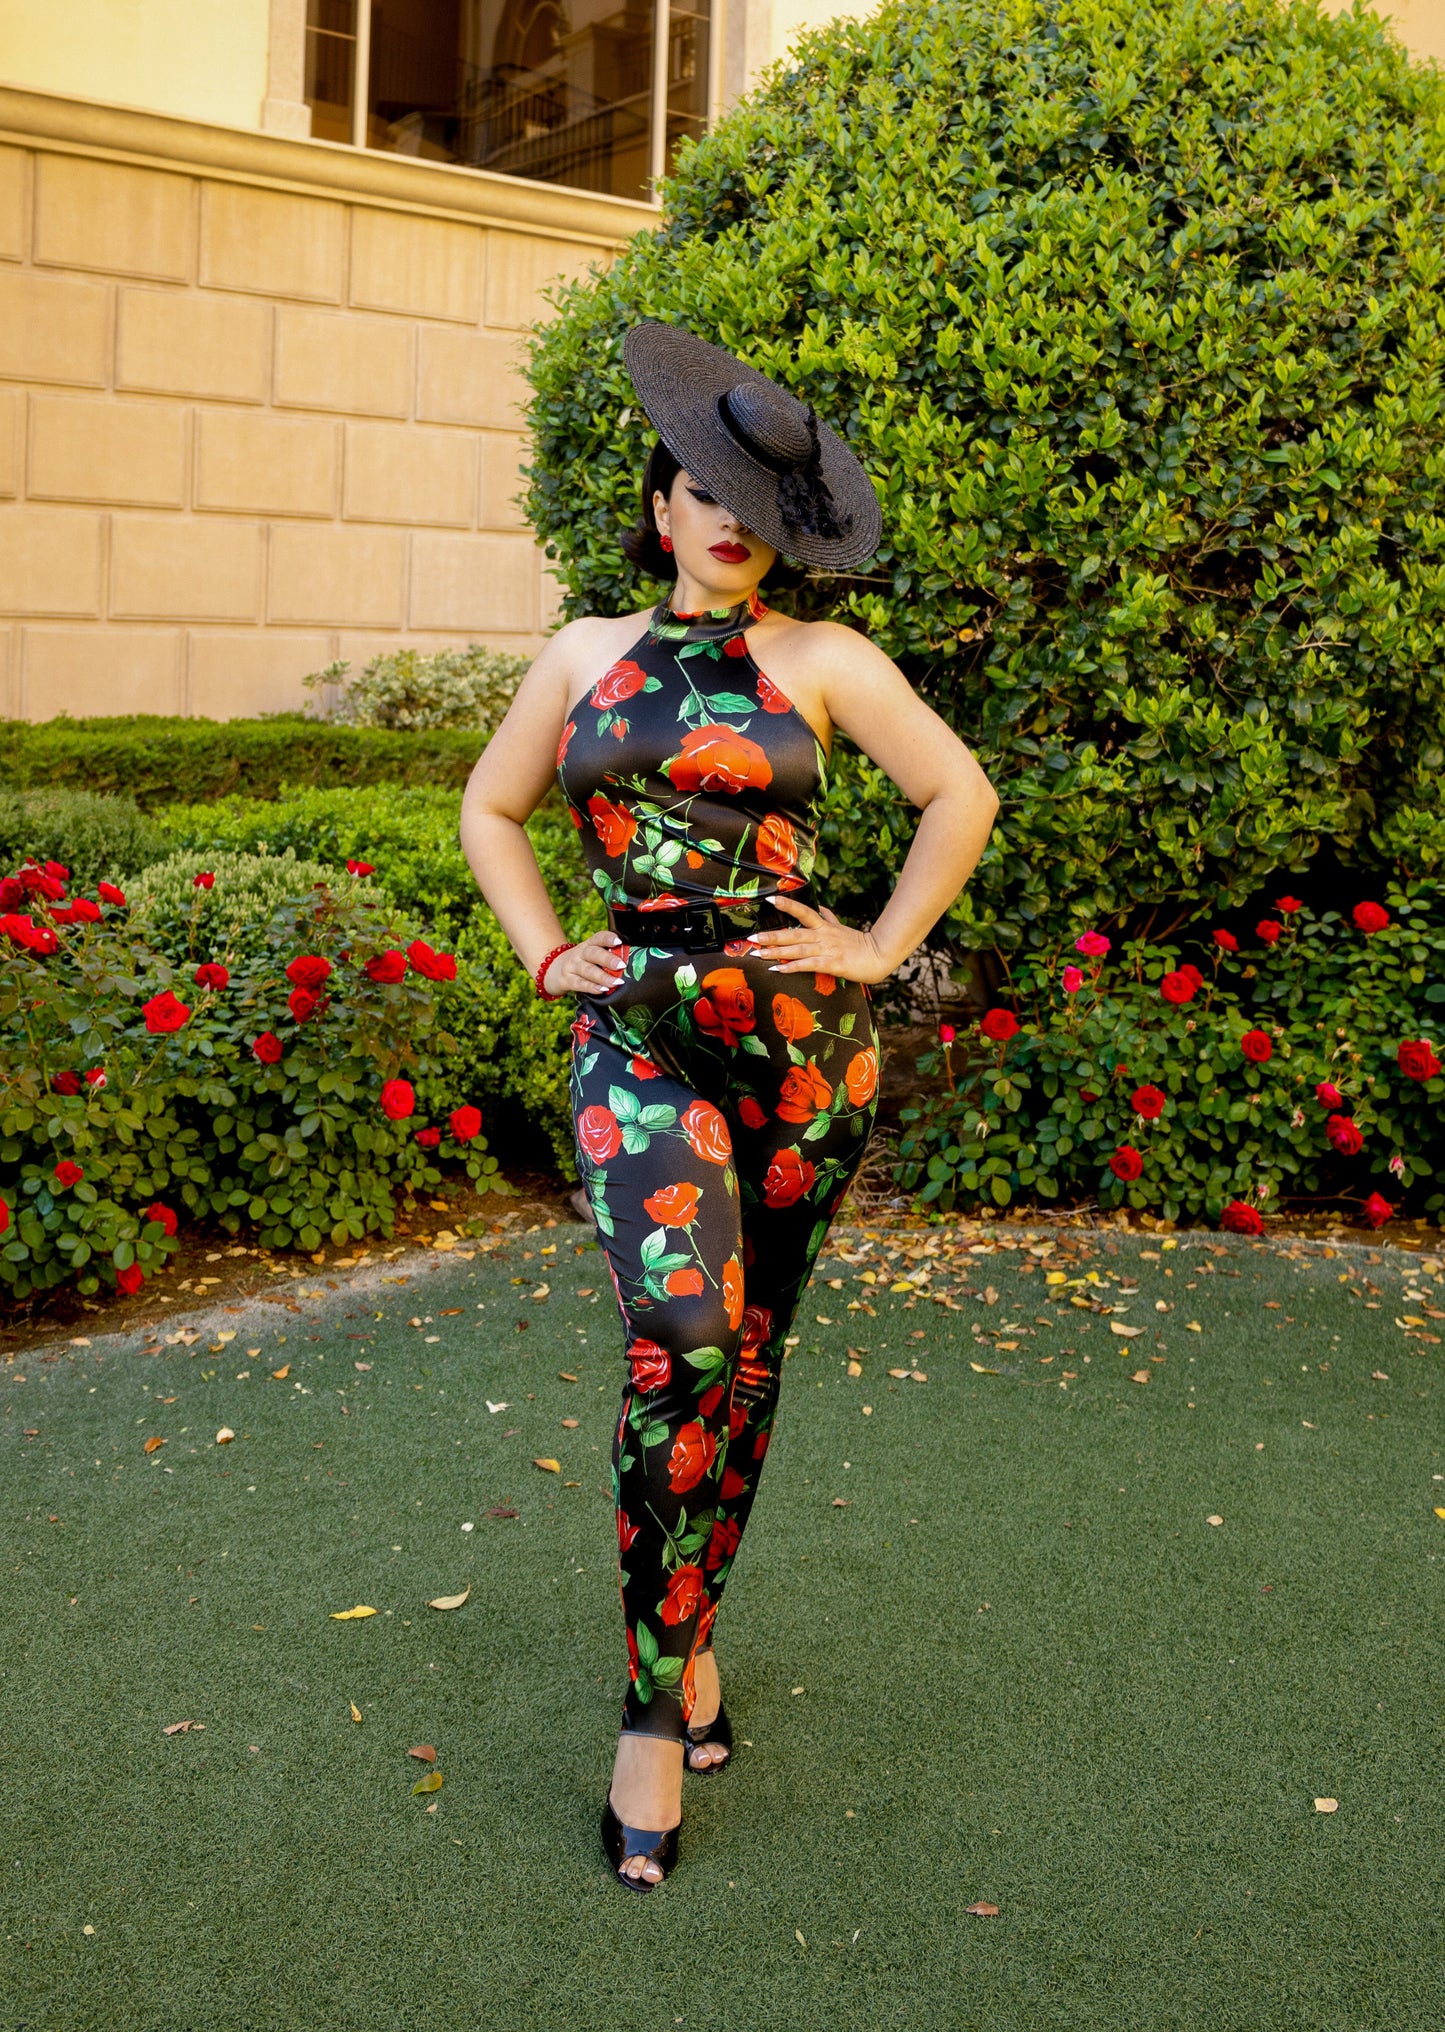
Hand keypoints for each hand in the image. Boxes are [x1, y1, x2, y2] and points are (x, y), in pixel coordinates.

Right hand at [543, 930, 625, 996]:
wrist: (553, 970)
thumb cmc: (581, 963)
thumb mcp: (591, 955)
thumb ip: (606, 956)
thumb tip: (629, 961)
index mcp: (588, 944)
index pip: (598, 938)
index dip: (608, 938)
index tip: (618, 941)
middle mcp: (579, 953)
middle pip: (593, 954)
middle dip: (607, 959)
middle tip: (621, 965)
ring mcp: (572, 966)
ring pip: (587, 970)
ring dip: (603, 977)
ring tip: (616, 982)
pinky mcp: (566, 980)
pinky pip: (579, 984)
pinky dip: (591, 987)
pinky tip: (602, 990)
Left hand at [747, 898, 893, 983]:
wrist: (879, 955)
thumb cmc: (860, 944)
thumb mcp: (842, 927)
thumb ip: (829, 918)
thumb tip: (819, 907)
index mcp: (825, 926)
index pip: (803, 911)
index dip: (787, 905)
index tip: (770, 899)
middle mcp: (823, 936)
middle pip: (793, 934)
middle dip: (771, 936)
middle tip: (751, 938)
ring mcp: (827, 950)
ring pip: (797, 950)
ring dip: (776, 952)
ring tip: (758, 954)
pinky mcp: (832, 964)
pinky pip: (808, 965)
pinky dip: (792, 967)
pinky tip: (778, 969)